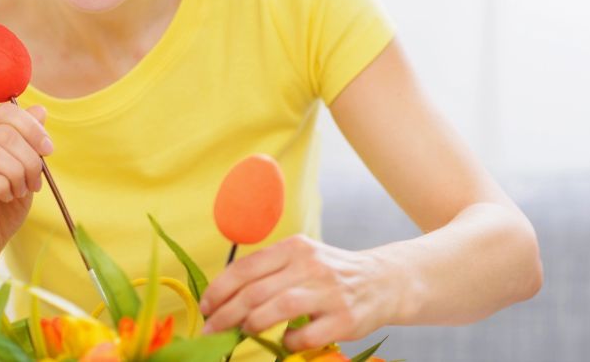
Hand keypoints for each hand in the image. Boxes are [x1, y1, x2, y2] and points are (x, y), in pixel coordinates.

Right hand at [0, 103, 53, 274]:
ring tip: (19, 191)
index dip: (32, 127)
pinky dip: (3, 187)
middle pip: (3, 132)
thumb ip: (30, 143)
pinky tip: (6, 197)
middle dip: (30, 158)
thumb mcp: (25, 173)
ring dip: (17, 173)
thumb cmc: (2, 210)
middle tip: (35, 182)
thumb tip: (41, 110)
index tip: (48, 150)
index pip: (5, 112)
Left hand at [197, 235, 398, 350]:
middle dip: (225, 314)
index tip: (205, 306)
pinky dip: (288, 342)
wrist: (383, 281)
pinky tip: (286, 341)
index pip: (247, 267)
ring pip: (278, 309)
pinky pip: (305, 335)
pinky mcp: (344, 319)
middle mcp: (311, 266)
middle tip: (210, 330)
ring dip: (251, 324)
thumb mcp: (302, 257)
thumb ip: (269, 270)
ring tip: (242, 332)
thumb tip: (223, 295)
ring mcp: (329, 293)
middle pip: (256, 291)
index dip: (220, 289)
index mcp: (295, 247)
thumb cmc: (331, 273)